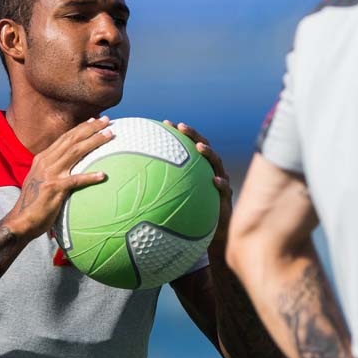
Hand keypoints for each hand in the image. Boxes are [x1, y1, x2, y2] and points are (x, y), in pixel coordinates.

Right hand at [3, 116, 112, 239]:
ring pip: (75, 152)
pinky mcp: (54, 189)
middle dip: (90, 128)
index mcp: (43, 158)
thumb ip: (53, 169)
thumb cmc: (34, 203)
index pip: (65, 138)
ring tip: (109, 136)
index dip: (81, 127)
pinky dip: (89, 177)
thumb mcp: (41, 179)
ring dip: (93, 142)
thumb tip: (69, 165)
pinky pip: (76, 180)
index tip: (95, 120)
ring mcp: (50, 174)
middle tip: (107, 120)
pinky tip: (102, 175)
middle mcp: (46, 162)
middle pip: (72, 139)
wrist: (20, 220)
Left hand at [163, 120, 232, 241]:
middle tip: (181, 127)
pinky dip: (221, 184)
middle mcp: (210, 172)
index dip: (181, 133)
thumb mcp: (172, 202)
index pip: (189, 145)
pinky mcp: (226, 198)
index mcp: (198, 169)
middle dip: (193, 135)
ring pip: (217, 164)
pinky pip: (225, 189)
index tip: (166, 123)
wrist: (208, 235)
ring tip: (199, 148)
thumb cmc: (187, 217)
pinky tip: (214, 181)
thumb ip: (159, 191)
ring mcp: (220, 183)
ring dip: (209, 154)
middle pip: (204, 148)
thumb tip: (131, 184)